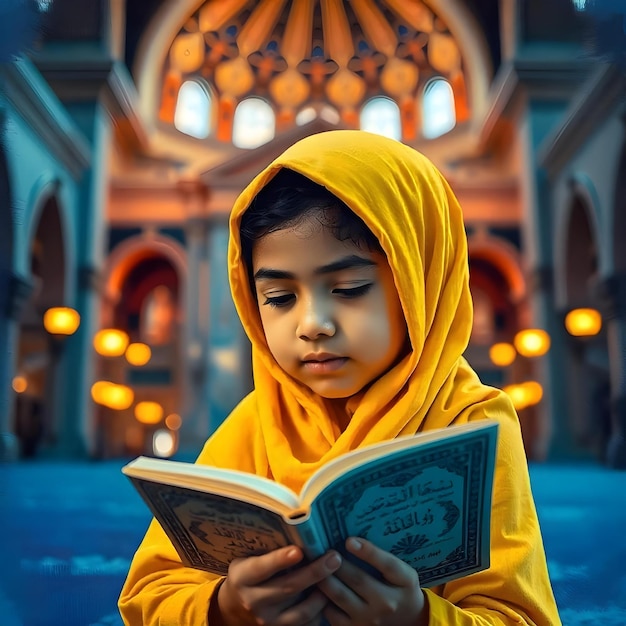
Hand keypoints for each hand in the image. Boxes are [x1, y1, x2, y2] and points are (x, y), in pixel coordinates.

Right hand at [216, 545, 342, 625]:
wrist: (238, 606)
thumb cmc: (250, 571)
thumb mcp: (250, 557)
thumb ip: (268, 548)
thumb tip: (300, 529)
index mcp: (242, 577)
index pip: (261, 568)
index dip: (280, 560)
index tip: (298, 550)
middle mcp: (253, 601)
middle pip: (288, 588)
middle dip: (314, 572)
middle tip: (334, 557)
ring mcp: (268, 621)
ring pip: (302, 610)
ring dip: (322, 593)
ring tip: (337, 575)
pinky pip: (307, 624)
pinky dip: (321, 610)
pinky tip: (330, 594)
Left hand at [318, 537, 426, 625]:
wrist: (408, 622)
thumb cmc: (402, 590)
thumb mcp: (403, 572)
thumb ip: (383, 557)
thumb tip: (352, 541)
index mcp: (402, 583)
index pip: (387, 565)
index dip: (368, 552)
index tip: (349, 540)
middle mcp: (386, 603)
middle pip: (357, 580)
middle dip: (337, 563)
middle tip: (324, 549)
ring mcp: (369, 619)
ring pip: (340, 596)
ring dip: (325, 578)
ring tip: (315, 563)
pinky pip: (332, 613)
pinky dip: (321, 598)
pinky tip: (316, 584)